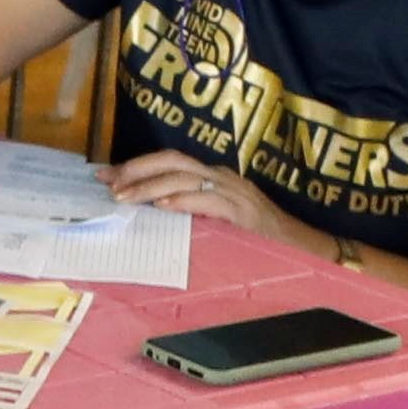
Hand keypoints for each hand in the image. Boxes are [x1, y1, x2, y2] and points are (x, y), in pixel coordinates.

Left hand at [108, 150, 308, 253]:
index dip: (136, 167)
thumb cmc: (256, 239)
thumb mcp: (216, 222)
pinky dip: (184, 200)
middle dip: (136, 169)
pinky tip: (164, 205)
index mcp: (212, 179)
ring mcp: (233, 193)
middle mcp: (220, 178)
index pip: (169, 163)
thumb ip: (188, 215)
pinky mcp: (243, 212)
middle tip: (108, 183)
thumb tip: (147, 217)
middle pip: (172, 161)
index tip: (105, 176)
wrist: (302, 247)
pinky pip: (209, 201)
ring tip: (124, 196)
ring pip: (185, 176)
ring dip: (150, 185)